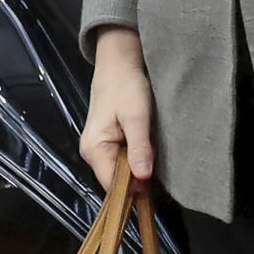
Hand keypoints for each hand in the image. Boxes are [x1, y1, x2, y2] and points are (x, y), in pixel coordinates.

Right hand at [79, 26, 155, 192]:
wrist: (119, 63)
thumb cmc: (126, 85)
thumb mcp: (136, 116)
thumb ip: (139, 147)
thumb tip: (143, 177)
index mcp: (94, 149)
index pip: (112, 185)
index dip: (134, 190)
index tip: (157, 190)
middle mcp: (91, 153)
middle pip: (116, 181)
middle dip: (138, 181)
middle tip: (162, 176)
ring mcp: (98, 148)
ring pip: (120, 171)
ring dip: (138, 170)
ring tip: (157, 164)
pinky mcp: (107, 142)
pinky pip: (121, 161)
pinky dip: (135, 160)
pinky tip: (149, 155)